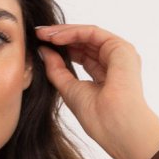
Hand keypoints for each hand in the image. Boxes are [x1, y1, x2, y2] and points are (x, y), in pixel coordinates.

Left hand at [34, 23, 158, 158]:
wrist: (115, 126)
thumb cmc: (98, 118)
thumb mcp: (69, 90)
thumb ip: (56, 70)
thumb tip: (43, 51)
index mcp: (107, 75)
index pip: (82, 56)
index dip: (61, 49)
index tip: (41, 46)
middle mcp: (115, 62)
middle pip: (85, 43)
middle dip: (60, 37)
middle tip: (38, 35)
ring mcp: (120, 54)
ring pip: (88, 35)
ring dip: (63, 33)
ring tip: (43, 34)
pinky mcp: (120, 48)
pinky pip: (92, 33)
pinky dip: (72, 33)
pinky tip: (55, 37)